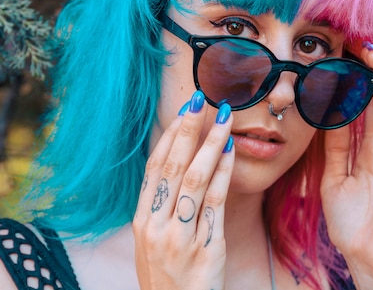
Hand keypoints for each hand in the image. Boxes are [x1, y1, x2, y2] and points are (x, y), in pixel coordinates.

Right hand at [133, 91, 234, 289]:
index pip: (154, 169)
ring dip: (210, 143)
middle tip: (201, 100)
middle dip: (187, 130)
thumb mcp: (151, 243)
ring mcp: (181, 237)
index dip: (169, 137)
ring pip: (195, 180)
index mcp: (142, 221)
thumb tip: (172, 167)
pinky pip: (216, 202)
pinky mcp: (207, 247)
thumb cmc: (167, 278)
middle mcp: (157, 226)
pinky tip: (231, 151)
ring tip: (223, 118)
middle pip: (173, 167)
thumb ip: (159, 208)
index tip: (183, 112)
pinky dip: (223, 173)